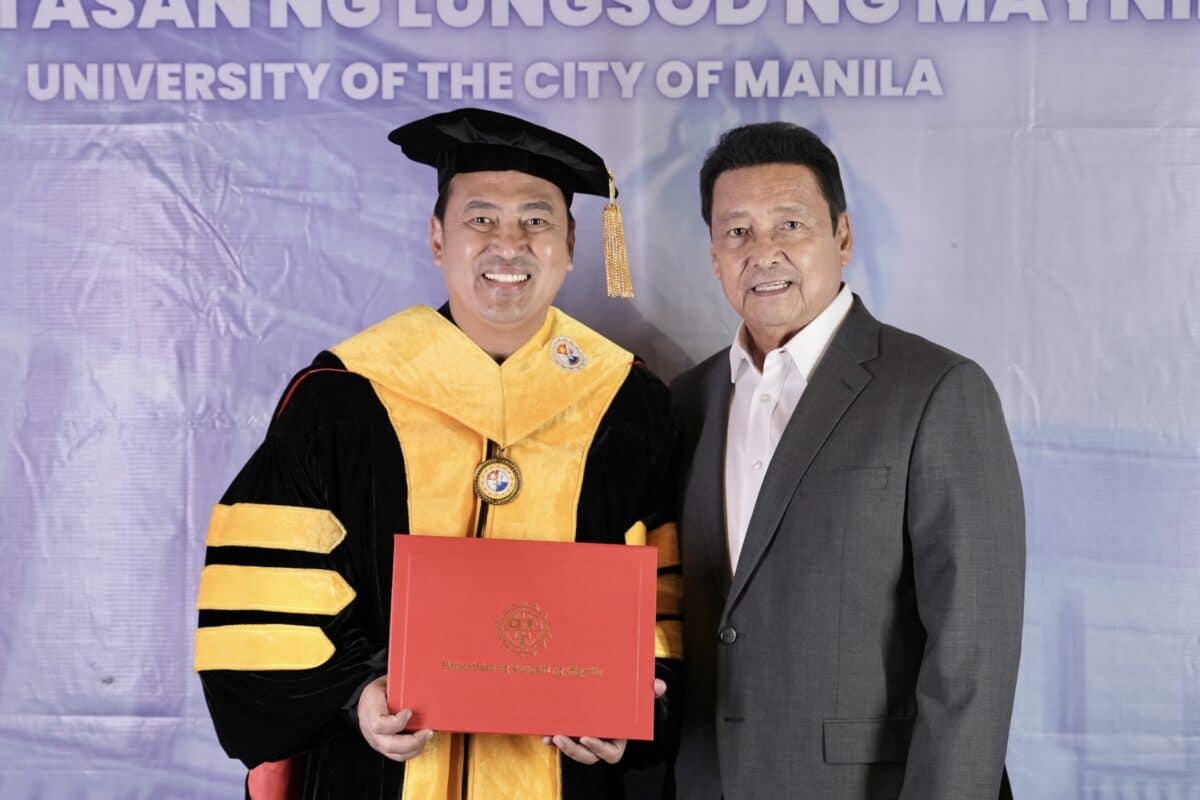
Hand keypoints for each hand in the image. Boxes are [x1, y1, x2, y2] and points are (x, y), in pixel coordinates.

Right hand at [356, 675, 433, 761]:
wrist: (366, 700)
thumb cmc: (378, 691)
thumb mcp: (386, 682)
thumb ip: (400, 686)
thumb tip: (421, 680)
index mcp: (370, 709)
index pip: (379, 724)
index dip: (397, 722)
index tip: (409, 711)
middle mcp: (370, 729)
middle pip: (387, 744)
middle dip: (411, 741)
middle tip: (427, 731)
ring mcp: (375, 740)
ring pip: (393, 753)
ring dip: (414, 748)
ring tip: (426, 736)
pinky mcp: (382, 747)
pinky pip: (396, 756)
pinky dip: (411, 752)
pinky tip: (420, 743)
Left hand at [542, 678, 666, 764]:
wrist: (616, 691)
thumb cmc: (629, 697)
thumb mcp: (640, 694)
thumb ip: (650, 691)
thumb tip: (660, 685)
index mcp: (618, 738)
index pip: (611, 753)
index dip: (599, 748)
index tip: (587, 738)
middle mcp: (601, 742)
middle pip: (588, 755)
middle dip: (573, 750)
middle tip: (562, 737)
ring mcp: (586, 738)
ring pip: (573, 749)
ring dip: (561, 745)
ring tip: (551, 736)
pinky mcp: (574, 732)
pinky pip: (563, 739)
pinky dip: (553, 737)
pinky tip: (544, 733)